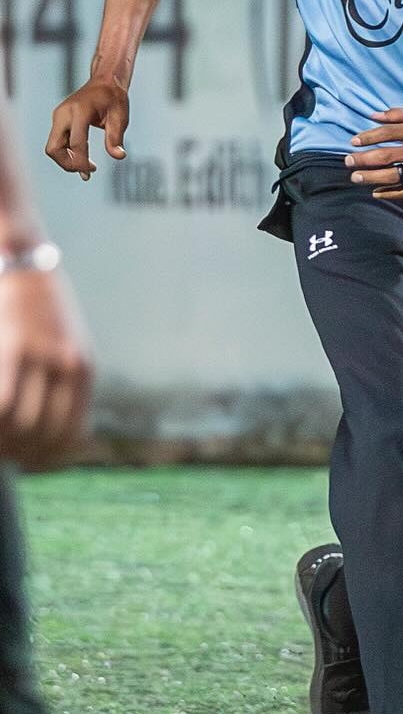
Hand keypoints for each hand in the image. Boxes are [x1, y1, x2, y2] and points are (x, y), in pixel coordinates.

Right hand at [0, 268, 93, 469]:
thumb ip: (56, 377)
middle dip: (16, 454)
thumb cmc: (32, 299)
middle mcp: (69, 365)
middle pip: (44, 437)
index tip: (24, 462)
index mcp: (83, 368)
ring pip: (20, 427)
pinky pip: (3, 407)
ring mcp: (43, 356)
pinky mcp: (14, 346)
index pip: (71, 435)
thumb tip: (38, 423)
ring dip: (1, 442)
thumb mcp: (58, 338)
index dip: (46, 458)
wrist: (20, 250)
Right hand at [46, 77, 129, 180]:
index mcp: (80, 111)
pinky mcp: (58, 120)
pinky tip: (83, 158)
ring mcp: (59, 116)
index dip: (80, 161)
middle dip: (67, 164)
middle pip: (54, 147)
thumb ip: (116, 136)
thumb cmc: (114, 98)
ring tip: (88, 167)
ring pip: (53, 147)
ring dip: (67, 160)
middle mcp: (64, 113)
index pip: (75, 142)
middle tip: (87, 172)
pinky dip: (67, 153)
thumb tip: (119, 156)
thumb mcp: (120, 116)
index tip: (91, 171)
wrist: (104, 81)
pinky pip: (57, 142)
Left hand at [345, 109, 402, 198]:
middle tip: (348, 162)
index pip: (387, 133)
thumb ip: (398, 115)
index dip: (368, 138)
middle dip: (364, 160)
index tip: (353, 142)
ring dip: (371, 178)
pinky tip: (376, 193)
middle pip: (386, 157)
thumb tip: (372, 115)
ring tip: (356, 178)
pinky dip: (390, 194)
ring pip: (394, 176)